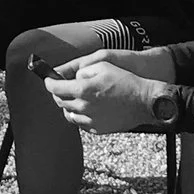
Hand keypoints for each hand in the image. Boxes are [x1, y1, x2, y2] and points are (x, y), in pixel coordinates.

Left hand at [45, 47, 175, 133]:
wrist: (144, 101)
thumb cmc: (126, 81)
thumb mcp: (103, 65)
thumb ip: (83, 70)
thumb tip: (73, 77)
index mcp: (83, 89)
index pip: (56, 88)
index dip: (49, 82)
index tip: (48, 80)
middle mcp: (84, 106)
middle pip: (60, 101)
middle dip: (57, 93)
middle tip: (60, 88)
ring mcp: (91, 119)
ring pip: (69, 114)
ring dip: (67, 105)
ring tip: (73, 99)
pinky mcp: (98, 128)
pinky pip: (80, 123)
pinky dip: (78, 116)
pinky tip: (84, 109)